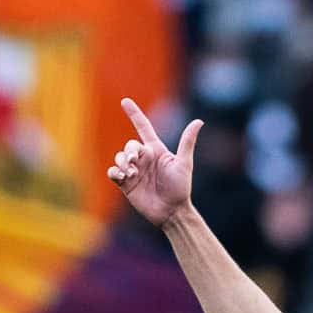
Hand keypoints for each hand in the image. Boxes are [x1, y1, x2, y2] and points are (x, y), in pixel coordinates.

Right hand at [106, 97, 200, 228]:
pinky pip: (113, 172)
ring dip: (122, 163)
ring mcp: (134, 171)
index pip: (143, 127)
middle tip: (134, 162)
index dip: (134, 114)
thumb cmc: (181, 187)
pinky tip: (121, 177)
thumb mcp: (184, 164)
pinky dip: (114, 172)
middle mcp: (143, 158)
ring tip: (131, 174)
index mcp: (156, 150)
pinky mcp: (126, 184)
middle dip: (129, 151)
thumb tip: (199, 121)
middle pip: (129, 145)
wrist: (172, 211)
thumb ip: (187, 142)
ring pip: (119, 157)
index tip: (125, 101)